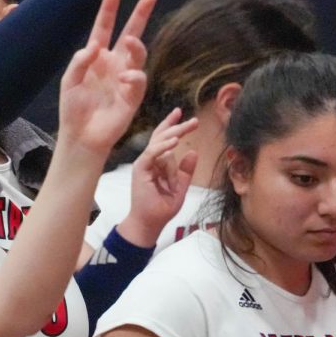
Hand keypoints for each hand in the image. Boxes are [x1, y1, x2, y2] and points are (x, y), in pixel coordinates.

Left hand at [57, 0, 153, 153]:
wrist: (81, 136)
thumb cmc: (73, 108)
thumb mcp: (69, 81)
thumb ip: (79, 62)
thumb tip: (94, 46)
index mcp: (96, 57)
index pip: (104, 28)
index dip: (109, 10)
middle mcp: (114, 63)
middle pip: (130, 33)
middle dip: (140, 14)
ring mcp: (125, 78)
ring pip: (138, 54)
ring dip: (136, 45)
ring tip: (131, 40)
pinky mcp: (133, 96)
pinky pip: (138, 80)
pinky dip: (133, 76)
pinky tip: (125, 78)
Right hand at [116, 108, 199, 247]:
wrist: (149, 223)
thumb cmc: (162, 208)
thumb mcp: (180, 187)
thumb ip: (186, 171)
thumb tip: (194, 152)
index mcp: (157, 162)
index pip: (163, 139)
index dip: (171, 125)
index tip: (181, 113)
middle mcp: (149, 160)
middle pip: (161, 136)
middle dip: (178, 126)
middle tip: (195, 121)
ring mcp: (144, 164)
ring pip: (161, 145)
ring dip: (175, 141)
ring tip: (187, 130)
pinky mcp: (140, 169)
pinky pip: (152, 153)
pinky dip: (162, 147)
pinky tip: (175, 143)